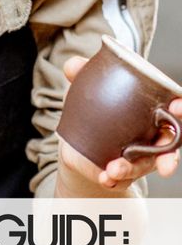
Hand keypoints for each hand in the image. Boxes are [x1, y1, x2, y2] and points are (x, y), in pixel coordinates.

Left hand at [57, 55, 181, 195]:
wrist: (76, 142)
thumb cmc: (94, 108)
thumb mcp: (86, 88)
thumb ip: (81, 73)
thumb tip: (73, 65)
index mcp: (152, 109)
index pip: (174, 106)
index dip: (180, 105)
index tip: (176, 105)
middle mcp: (154, 134)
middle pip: (171, 144)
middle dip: (171, 155)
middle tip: (166, 161)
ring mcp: (142, 156)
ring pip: (146, 165)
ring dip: (132, 169)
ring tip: (113, 169)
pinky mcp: (126, 172)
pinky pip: (124, 179)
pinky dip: (115, 179)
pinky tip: (104, 178)